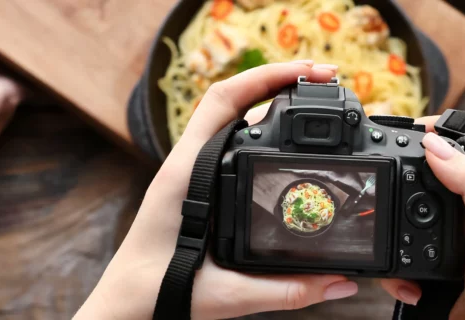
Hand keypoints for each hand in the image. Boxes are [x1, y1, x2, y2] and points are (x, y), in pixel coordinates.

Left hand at [76, 61, 360, 319]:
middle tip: (328, 79)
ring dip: (269, 101)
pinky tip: (285, 136)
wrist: (125, 304)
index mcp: (187, 173)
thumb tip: (339, 283)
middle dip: (281, 81)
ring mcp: (190, 169)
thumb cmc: (157, 291)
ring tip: (314, 97)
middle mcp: (187, 162)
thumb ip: (287, 291)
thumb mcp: (228, 294)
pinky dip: (259, 127)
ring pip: (230, 117)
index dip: (269, 77)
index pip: (226, 101)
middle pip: (235, 99)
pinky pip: (228, 141)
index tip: (311, 73)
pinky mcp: (195, 183)